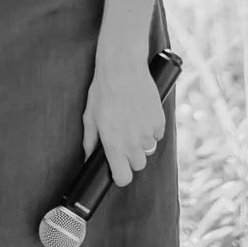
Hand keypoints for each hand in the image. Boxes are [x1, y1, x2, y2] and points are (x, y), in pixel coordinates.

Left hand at [81, 43, 166, 188]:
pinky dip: (152, 130)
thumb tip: (87, 157)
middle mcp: (133, 143)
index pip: (123, 177)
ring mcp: (148, 132)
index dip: (120, 176)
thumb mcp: (90, 116)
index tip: (118, 170)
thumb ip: (90, 141)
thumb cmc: (103, 91)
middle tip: (123, 142)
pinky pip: (158, 134)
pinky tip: (142, 116)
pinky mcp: (159, 121)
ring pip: (149, 149)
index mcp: (114, 145)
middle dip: (131, 158)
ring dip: (142, 143)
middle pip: (138, 165)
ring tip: (131, 124)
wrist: (123, 69)